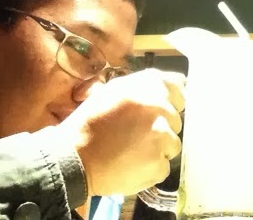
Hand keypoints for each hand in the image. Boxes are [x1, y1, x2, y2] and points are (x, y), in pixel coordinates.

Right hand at [57, 68, 184, 195]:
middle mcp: (160, 107)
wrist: (73, 157)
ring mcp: (162, 136)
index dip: (172, 101)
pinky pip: (164, 166)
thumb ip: (146, 85)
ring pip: (173, 144)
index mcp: (151, 85)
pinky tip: (131, 165)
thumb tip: (176, 84)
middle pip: (176, 120)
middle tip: (135, 135)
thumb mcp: (115, 91)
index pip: (180, 89)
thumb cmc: (91, 122)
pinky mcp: (159, 162)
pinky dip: (151, 169)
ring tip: (132, 151)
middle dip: (161, 127)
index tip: (158, 112)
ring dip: (158, 149)